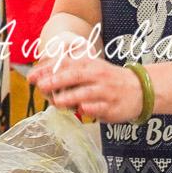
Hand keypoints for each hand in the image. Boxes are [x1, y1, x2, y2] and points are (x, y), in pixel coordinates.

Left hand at [29, 53, 145, 123]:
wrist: (140, 89)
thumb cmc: (107, 79)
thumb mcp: (90, 68)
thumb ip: (67, 71)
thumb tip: (40, 77)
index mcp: (88, 64)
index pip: (65, 63)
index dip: (47, 68)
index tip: (31, 75)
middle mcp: (96, 75)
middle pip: (75, 75)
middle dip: (57, 80)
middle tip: (41, 86)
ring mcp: (105, 91)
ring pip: (87, 93)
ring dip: (71, 97)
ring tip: (57, 102)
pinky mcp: (112, 107)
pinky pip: (100, 107)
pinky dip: (91, 108)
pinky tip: (82, 110)